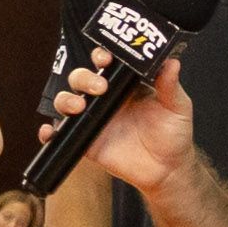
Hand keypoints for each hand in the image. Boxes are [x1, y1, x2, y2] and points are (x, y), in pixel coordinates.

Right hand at [62, 57, 195, 200]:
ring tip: (78, 107)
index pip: (106, 63)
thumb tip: (172, 63)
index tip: (104, 58)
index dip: (100, 56)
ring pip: (67, 101)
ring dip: (66, 100)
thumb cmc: (173, 135)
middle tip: (99, 87)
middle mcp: (105, 99)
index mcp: (125, 86)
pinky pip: (62, 133)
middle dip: (83, 78)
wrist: (166, 170)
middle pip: (81, 78)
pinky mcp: (86, 140)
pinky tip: (50, 131)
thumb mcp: (177, 107)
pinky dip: (50, 132)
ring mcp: (93, 119)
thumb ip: (170, 86)